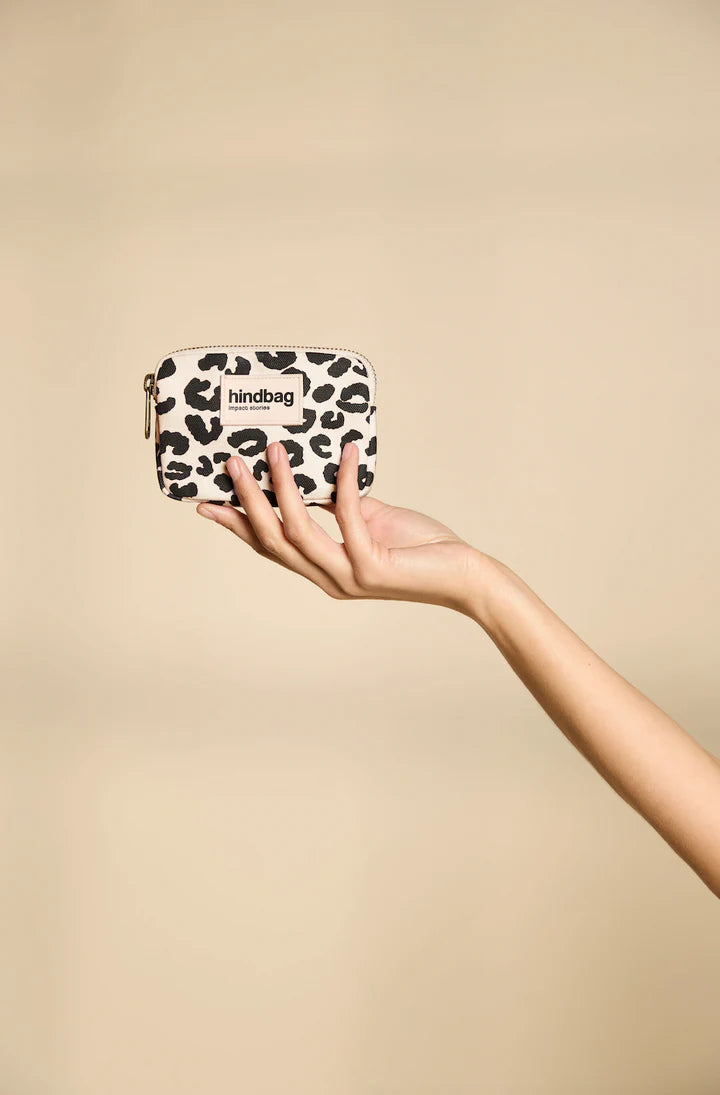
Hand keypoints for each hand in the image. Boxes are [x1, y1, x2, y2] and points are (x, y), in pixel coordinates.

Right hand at [196, 441, 483, 613]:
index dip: (236, 525)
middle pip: (272, 539)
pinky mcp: (372, 567)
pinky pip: (348, 518)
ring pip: (298, 532)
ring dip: (283, 488)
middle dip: (247, 501)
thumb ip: (340, 505)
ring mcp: (348, 576)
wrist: (463, 575)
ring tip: (274, 450)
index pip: (269, 547)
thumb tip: (315, 474)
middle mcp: (328, 578)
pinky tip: (345, 453)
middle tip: (230, 464)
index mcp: (322, 569)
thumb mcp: (370, 520)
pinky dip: (343, 482)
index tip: (205, 502)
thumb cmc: (419, 547)